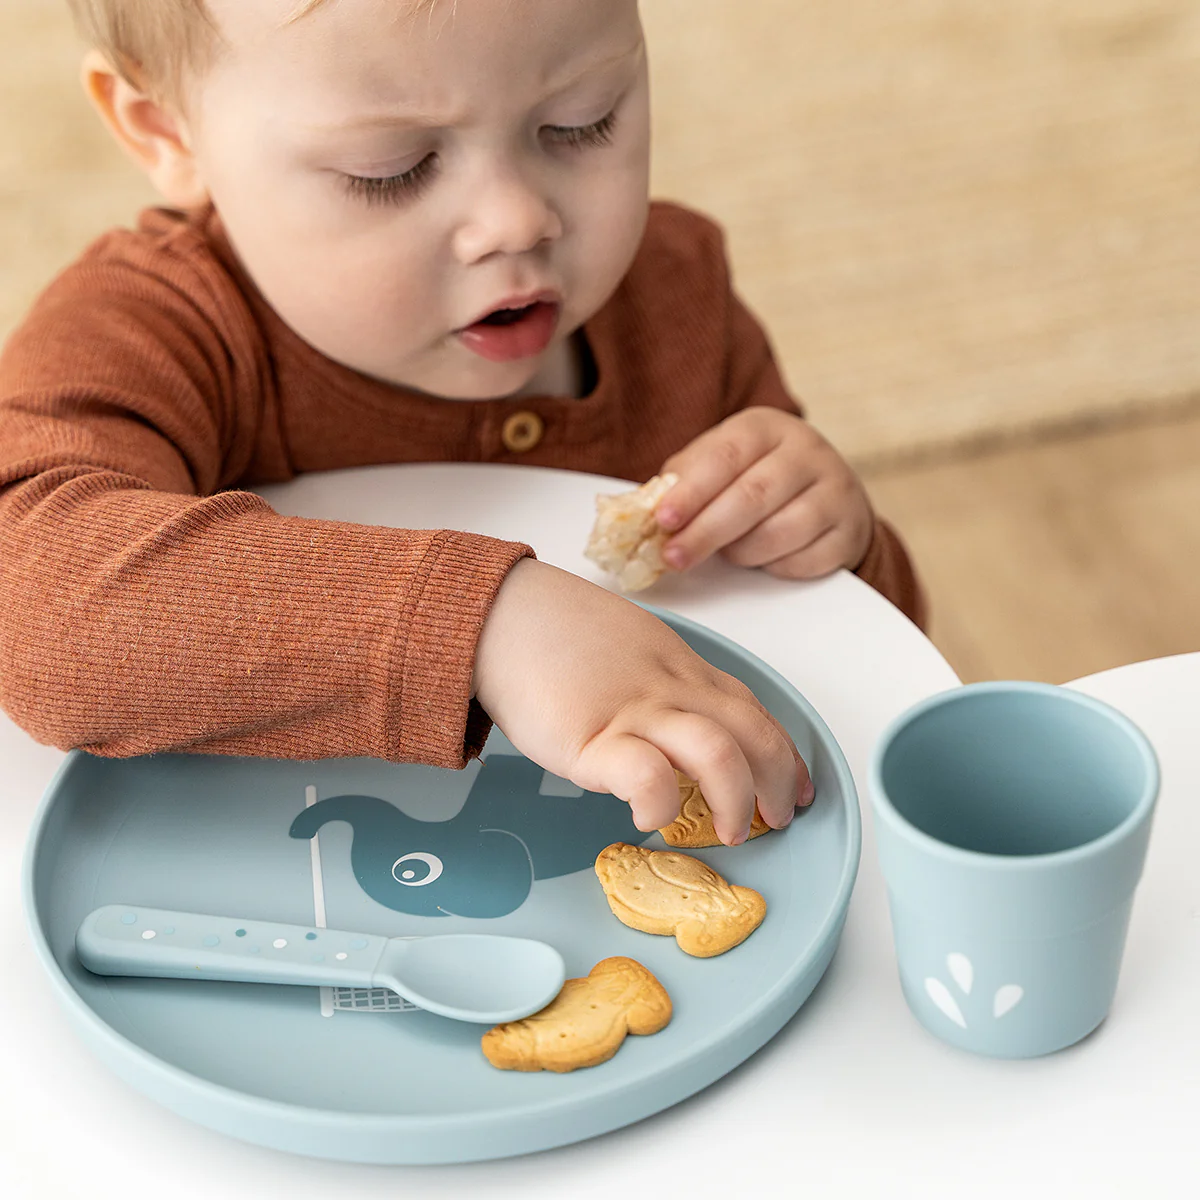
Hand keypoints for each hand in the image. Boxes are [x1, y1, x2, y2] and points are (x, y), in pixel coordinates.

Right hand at [473, 559, 812, 844]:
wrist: (500, 613)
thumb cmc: (557, 634)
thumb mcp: (633, 647)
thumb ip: (663, 683)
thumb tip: (679, 728)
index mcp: (681, 669)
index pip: (752, 711)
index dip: (784, 755)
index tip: (796, 789)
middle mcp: (670, 688)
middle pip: (752, 732)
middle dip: (776, 782)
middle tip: (772, 821)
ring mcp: (633, 711)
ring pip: (716, 751)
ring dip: (735, 799)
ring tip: (729, 833)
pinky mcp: (590, 739)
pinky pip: (646, 775)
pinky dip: (659, 803)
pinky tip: (647, 818)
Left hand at [655, 407, 874, 579]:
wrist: (828, 493)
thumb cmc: (758, 478)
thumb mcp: (720, 464)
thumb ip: (684, 481)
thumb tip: (644, 512)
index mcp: (766, 427)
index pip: (725, 456)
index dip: (692, 491)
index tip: (665, 519)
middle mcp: (806, 451)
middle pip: (752, 496)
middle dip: (706, 532)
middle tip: (675, 557)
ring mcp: (835, 490)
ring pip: (780, 532)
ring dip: (741, 552)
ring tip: (727, 553)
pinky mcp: (849, 530)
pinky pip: (805, 560)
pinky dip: (775, 567)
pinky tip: (765, 558)